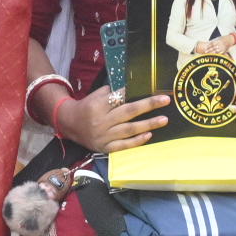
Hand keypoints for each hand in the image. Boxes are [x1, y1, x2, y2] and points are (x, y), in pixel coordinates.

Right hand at [57, 84, 172, 152]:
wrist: (69, 124)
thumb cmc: (87, 106)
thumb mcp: (96, 96)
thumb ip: (112, 93)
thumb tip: (134, 88)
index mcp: (97, 105)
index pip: (120, 98)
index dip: (135, 93)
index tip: (152, 89)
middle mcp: (101, 121)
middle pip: (128, 112)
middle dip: (148, 105)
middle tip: (165, 100)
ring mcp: (103, 136)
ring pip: (129, 130)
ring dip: (148, 124)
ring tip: (164, 119)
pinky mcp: (105, 147)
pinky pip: (123, 145)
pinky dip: (137, 140)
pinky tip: (149, 135)